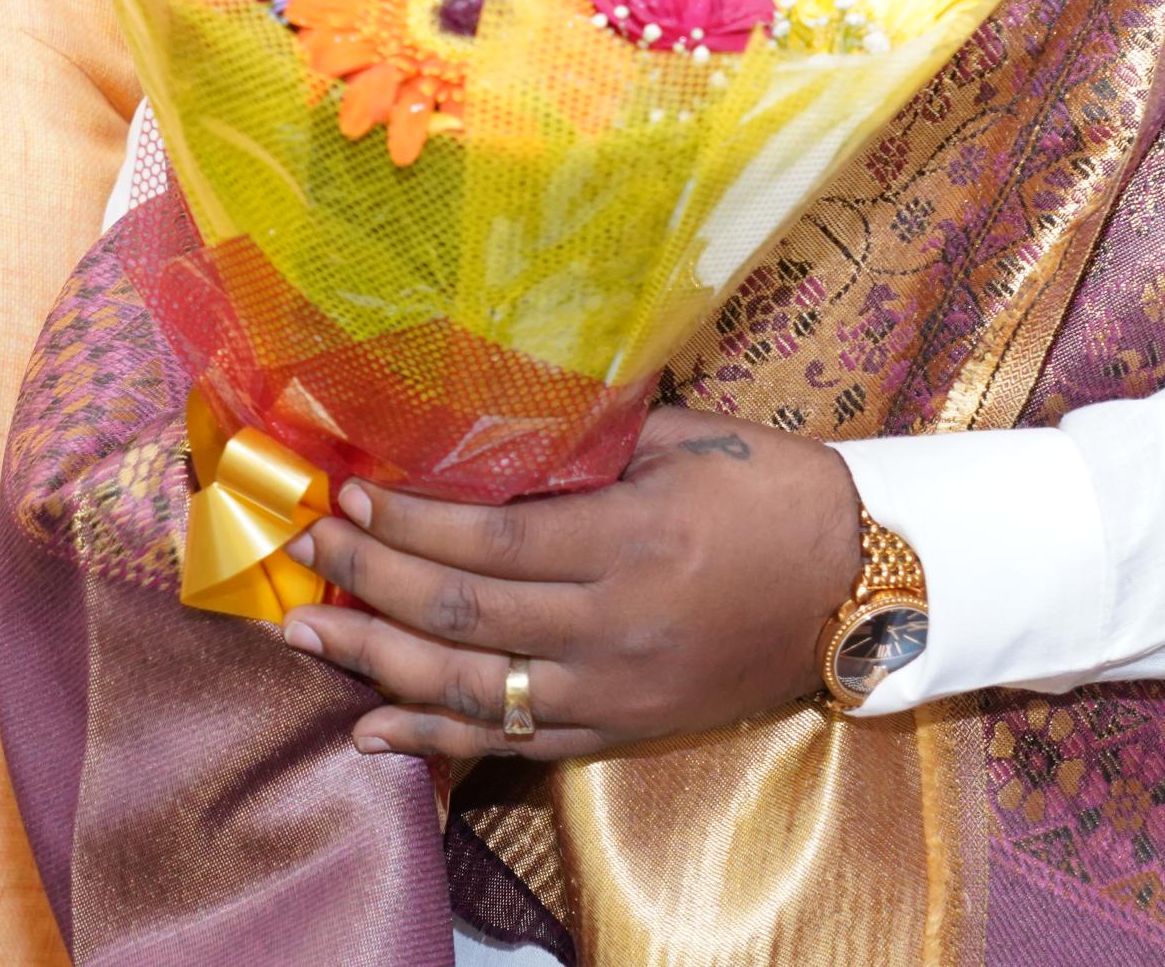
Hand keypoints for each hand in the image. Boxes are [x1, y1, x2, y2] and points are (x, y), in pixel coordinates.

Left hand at [281, 406, 863, 761]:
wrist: (862, 581)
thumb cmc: (772, 489)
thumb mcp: (682, 440)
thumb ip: (583, 441)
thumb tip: (477, 422)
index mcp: (631, 540)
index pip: (486, 542)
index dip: (405, 522)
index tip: (346, 492)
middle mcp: (615, 626)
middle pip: (461, 615)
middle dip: (367, 580)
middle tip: (303, 549)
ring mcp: (615, 689)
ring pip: (469, 690)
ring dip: (375, 664)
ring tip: (305, 636)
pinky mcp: (622, 729)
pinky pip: (511, 743)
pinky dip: (434, 738)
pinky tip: (371, 728)